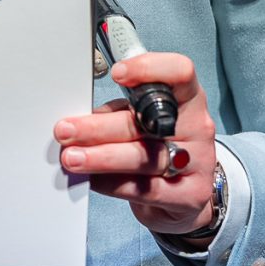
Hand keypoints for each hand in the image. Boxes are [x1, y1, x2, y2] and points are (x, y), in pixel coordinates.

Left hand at [54, 52, 218, 237]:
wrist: (184, 196)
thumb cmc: (157, 147)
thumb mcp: (142, 120)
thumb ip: (118, 113)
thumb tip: (78, 118)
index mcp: (187, 97)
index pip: (179, 72)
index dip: (149, 69)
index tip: (116, 73)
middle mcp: (197, 125)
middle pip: (147, 120)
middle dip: (99, 126)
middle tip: (66, 130)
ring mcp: (198, 161)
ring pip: (144, 156)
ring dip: (101, 157)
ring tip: (72, 158)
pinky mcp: (191, 194)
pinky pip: (146, 188)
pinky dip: (113, 183)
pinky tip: (94, 179)